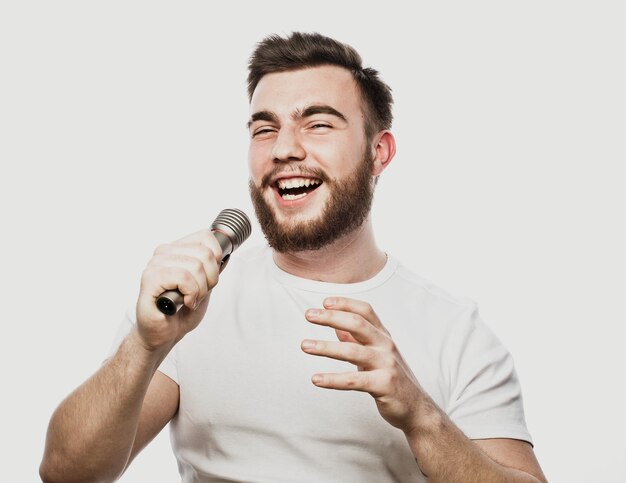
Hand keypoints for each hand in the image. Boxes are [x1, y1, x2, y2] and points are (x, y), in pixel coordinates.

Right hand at [135, 229, 222, 351]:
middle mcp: (163, 253)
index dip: (216, 258)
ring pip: (196, 266)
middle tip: (199, 294)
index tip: (209, 278)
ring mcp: (155, 264)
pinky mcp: (150, 279)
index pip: (205, 236)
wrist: (163, 334)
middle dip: (211, 279)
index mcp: (176, 249)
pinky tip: (184, 302)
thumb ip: (211, 268)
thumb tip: (226, 252)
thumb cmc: (180, 311)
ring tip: (189, 300)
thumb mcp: (204, 286)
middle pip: (205, 253)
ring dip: (200, 290)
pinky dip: (191, 293)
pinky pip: (183, 277)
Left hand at [301, 297, 425, 433]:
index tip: (324, 302)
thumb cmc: (391, 378)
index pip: (365, 311)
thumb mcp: (375, 355)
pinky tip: (316, 379)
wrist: (416, 409)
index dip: (345, 303)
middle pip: (358, 324)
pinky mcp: (384, 385)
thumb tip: (336, 326)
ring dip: (326, 347)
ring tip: (304, 346)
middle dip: (332, 317)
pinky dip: (333, 379)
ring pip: (353, 351)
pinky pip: (354, 380)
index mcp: (383, 336)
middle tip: (308, 315)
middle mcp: (386, 346)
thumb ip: (357, 340)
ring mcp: (387, 364)